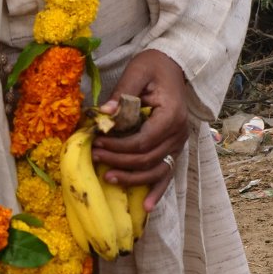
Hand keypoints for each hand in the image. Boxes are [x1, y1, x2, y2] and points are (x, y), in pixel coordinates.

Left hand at [91, 48, 189, 209]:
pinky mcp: (173, 148)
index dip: (118, 147)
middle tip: (95, 158)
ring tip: (108, 179)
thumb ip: (122, 93)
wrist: (174, 66)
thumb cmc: (155, 66)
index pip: (142, 141)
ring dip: (132, 178)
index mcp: (171, 116)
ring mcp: (178, 143)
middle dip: (119, 161)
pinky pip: (166, 173)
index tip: (97, 143)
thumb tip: (103, 114)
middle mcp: (178, 134)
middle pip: (147, 158)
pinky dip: (157, 190)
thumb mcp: (137, 71)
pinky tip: (148, 207)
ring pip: (155, 170)